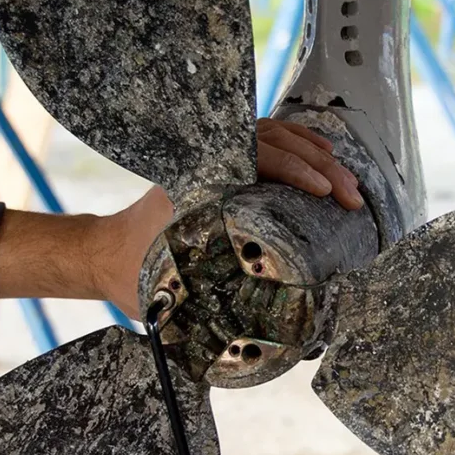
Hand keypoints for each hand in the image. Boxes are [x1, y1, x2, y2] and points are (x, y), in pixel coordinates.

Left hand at [93, 118, 362, 316]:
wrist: (103, 256)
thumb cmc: (136, 272)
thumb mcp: (177, 282)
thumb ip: (217, 293)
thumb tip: (270, 318)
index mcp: (197, 176)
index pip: (257, 154)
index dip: (297, 170)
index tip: (326, 193)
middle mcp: (206, 159)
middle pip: (273, 142)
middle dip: (319, 166)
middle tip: (350, 195)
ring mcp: (214, 158)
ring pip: (272, 136)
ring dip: (314, 153)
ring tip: (345, 177)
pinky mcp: (220, 166)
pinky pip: (264, 143)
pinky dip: (296, 145)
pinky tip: (322, 155)